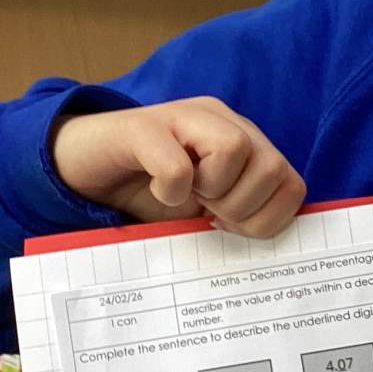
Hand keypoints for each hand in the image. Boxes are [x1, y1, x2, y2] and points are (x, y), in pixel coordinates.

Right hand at [51, 97, 306, 234]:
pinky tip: (157, 190)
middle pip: (273, 167)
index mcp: (244, 141)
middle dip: (243, 208)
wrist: (80, 169)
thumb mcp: (202, 211)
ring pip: (237, 149)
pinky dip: (170, 190)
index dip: (267, 217)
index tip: (230, 226)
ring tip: (186, 197)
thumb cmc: (147, 193)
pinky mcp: (142, 126)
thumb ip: (240, 217)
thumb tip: (274, 254)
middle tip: (206, 213)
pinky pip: (177, 165)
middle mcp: (221, 121)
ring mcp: (183, 117)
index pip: (292, 184)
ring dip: (213, 191)